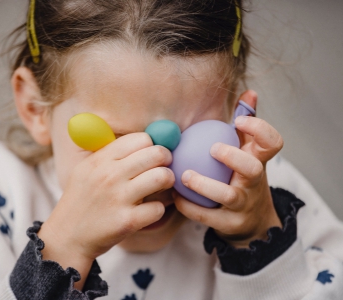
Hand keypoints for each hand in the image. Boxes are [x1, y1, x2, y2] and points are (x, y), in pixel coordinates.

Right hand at [39, 133, 173, 270]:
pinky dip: (158, 209)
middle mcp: (110, 175)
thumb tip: (143, 141)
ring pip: (162, 177)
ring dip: (167, 182)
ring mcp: (119, 198)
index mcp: (100, 159)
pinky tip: (150, 210)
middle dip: (166, 160)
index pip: (141, 138)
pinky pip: (158, 208)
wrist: (67, 237)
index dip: (152, 145)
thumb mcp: (86, 170)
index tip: (152, 156)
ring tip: (162, 187)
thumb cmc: (82, 201)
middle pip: (156, 154)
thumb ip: (110, 154)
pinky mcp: (127, 221)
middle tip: (164, 168)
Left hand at [174, 91, 282, 247]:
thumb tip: (249, 93)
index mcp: (259, 161)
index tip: (237, 121)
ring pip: (228, 196)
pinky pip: (207, 216)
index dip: (260, 130)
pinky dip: (190, 206)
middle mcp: (254, 183)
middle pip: (252, 169)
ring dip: (205, 185)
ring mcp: (244, 205)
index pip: (272, 143)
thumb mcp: (247, 152)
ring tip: (184, 176)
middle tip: (213, 149)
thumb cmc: (241, 178)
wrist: (251, 222)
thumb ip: (245, 126)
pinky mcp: (230, 224)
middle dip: (234, 158)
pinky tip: (175, 196)